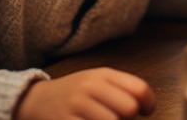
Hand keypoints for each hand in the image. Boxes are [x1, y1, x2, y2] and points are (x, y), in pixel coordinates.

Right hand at [14, 67, 154, 119]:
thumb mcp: (98, 82)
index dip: (149, 105)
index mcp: (102, 75)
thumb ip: (123, 89)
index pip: (139, 89)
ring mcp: (77, 104)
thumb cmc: (75, 94)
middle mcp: (90, 87)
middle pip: (129, 109)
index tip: (145, 112)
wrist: (37, 100)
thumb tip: (148, 107)